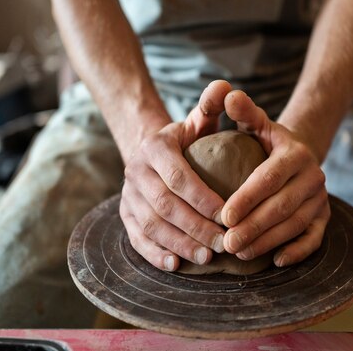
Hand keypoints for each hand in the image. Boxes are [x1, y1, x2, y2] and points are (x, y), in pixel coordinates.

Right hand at [119, 81, 231, 270]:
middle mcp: (135, 170)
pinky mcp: (124, 213)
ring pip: (151, 224)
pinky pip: (136, 238)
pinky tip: (175, 264)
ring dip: (179, 243)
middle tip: (223, 243)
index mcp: (155, 148)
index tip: (229, 216)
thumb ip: (212, 106)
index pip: (180, 176)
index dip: (204, 199)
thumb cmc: (187, 141)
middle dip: (195, 227)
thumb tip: (226, 87)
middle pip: (165, 205)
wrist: (152, 151)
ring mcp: (127, 194)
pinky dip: (154, 253)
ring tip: (206, 257)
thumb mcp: (198, 121)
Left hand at [220, 90, 330, 266]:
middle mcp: (313, 175)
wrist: (296, 157)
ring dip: (267, 242)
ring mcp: (321, 198)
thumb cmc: (265, 143)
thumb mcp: (256, 124)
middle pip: (282, 206)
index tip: (223, 216)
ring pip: (296, 225)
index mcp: (295, 153)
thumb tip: (228, 93)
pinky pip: (315, 238)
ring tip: (239, 253)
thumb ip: (243, 112)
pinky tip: (275, 261)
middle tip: (227, 243)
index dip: (247, 198)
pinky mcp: (324, 217)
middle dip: (254, 227)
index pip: (270, 178)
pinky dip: (298, 251)